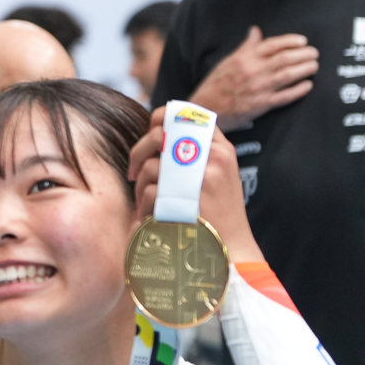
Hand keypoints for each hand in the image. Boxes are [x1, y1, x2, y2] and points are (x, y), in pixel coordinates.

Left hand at [127, 106, 261, 262]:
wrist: (232, 250)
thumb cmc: (217, 216)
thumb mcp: (216, 176)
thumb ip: (193, 154)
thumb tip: (154, 133)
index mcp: (220, 147)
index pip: (182, 114)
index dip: (156, 121)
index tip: (148, 140)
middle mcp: (214, 155)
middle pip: (157, 135)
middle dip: (136, 154)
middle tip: (132, 172)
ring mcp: (202, 174)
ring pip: (150, 166)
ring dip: (140, 186)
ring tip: (145, 202)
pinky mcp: (188, 197)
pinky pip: (151, 191)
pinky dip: (145, 205)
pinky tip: (151, 217)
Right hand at [188, 26, 316, 130]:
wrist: (206, 109)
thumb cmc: (215, 85)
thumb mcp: (227, 61)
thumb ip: (246, 47)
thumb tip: (256, 31)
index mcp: (244, 59)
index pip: (272, 45)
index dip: (290, 41)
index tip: (302, 41)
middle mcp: (253, 71)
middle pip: (285, 59)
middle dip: (304, 54)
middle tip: (314, 53)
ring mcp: (259, 88)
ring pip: (288, 75)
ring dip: (305, 69)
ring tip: (314, 66)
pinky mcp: (262, 104)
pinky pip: (285, 96)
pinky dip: (299, 90)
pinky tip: (308, 85)